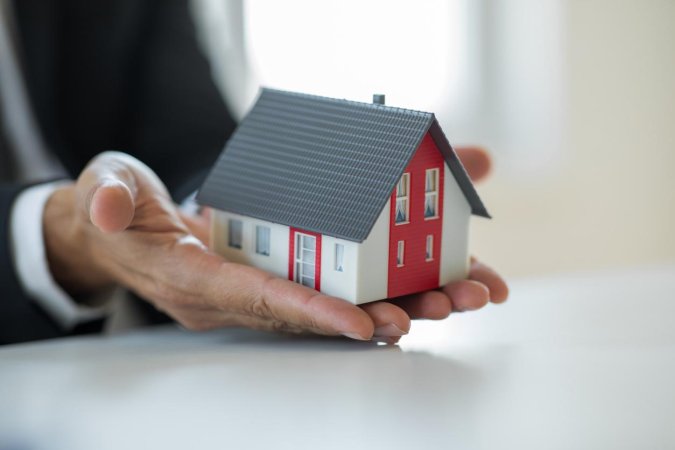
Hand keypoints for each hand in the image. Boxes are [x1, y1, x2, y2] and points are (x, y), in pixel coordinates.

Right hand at [44, 150, 505, 341]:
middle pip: (319, 311)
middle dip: (385, 311)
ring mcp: (264, 288)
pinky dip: (382, 283)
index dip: (312, 312)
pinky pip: (336, 284)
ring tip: (460, 292)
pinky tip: (428, 277)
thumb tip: (104, 204)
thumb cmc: (119, 213)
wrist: (124, 233)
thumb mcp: (105, 193)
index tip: (366, 320)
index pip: (261, 300)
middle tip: (448, 303)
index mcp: (200, 280)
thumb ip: (106, 199)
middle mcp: (240, 295)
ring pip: (339, 302)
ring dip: (401, 299)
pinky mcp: (280, 274)